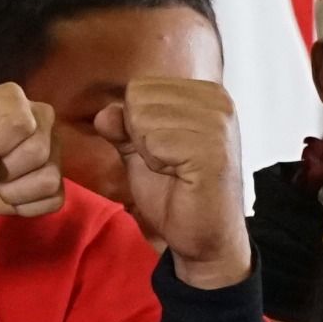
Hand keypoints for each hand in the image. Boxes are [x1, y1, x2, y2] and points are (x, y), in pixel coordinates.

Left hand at [0, 84, 62, 218]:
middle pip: (38, 152)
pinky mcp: (58, 178)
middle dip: (3, 172)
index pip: (21, 125)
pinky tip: (11, 194)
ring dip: (13, 191)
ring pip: (49, 178)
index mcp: (11, 99)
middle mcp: (41, 118)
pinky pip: (54, 199)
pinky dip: (26, 205)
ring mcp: (54, 148)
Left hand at [96, 79, 250, 288]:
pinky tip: (179, 175)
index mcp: (204, 94)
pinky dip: (157, 163)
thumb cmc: (175, 191)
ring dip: (149, 151)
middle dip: (139, 136)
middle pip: (138, 98)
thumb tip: (104, 112)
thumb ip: (122, 128)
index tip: (162, 150)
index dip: (136, 125)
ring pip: (143, 117)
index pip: (138, 88)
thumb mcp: (140, 152)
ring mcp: (218, 122)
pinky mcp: (213, 147)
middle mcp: (217, 100)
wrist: (203, 233)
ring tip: (175, 169)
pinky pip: (155, 141)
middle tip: (168, 162)